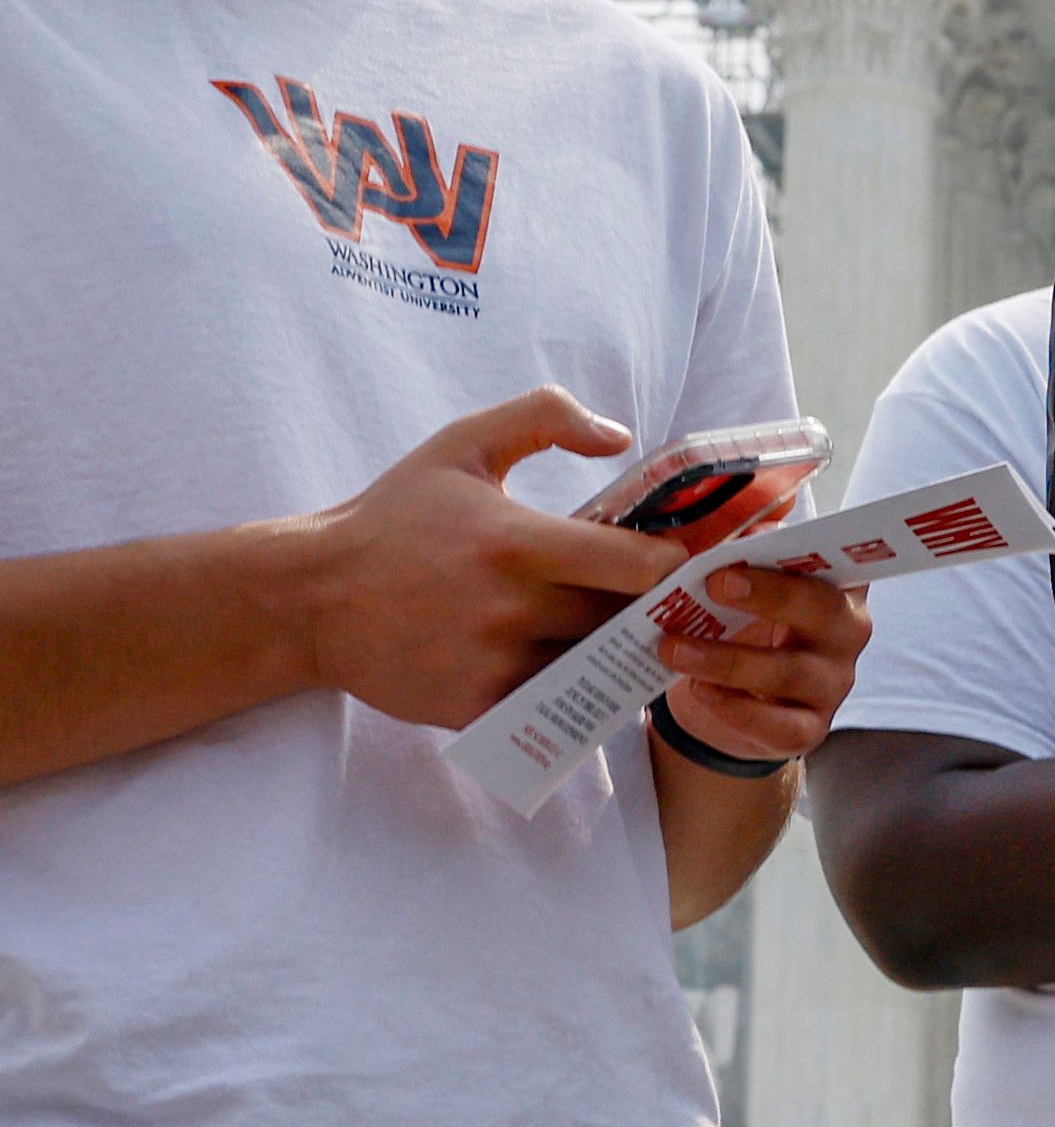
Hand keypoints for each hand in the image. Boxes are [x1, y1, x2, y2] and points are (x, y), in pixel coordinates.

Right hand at [273, 389, 686, 728]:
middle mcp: (509, 612)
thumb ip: (544, 417)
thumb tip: (620, 436)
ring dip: (607, 649)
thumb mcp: (462, 446)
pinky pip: (553, 706)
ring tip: (600, 623)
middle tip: (645, 592)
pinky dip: (568, 688)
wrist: (310, 598)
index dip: (670, 563)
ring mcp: (492, 667)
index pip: (635, 565)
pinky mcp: (476, 708)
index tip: (672, 555)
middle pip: (622, 620)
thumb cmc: (395, 517)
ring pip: (592, 666)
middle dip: (643, 606)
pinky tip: (563, 661)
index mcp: (515, 544)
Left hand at [654, 561, 874, 772]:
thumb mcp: (738, 580)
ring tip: (672, 649)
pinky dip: (737, 710)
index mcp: (835, 582)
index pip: (836, 558)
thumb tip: (734, 517)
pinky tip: (700, 691)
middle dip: (770, 595)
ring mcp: (831, 683)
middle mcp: (845, 631)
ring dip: (728, 659)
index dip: (796, 551)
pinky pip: (780, 725)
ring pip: (791, 672)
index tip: (745, 544)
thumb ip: (741, 547)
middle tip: (712, 584)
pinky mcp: (808, 728)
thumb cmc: (742, 623)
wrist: (735, 698)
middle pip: (823, 610)